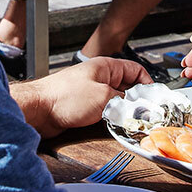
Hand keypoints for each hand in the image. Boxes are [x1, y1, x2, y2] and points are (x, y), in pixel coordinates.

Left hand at [21, 56, 147, 135]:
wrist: (38, 110)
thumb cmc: (63, 97)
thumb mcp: (103, 97)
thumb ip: (124, 101)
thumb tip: (136, 107)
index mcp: (106, 67)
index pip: (136, 70)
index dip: (147, 83)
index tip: (153, 99)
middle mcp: (100, 78)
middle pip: (127, 87)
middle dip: (135, 100)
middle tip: (142, 113)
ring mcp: (92, 92)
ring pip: (116, 101)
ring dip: (121, 111)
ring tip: (126, 119)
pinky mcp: (84, 107)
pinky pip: (104, 111)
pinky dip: (110, 117)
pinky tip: (111, 124)